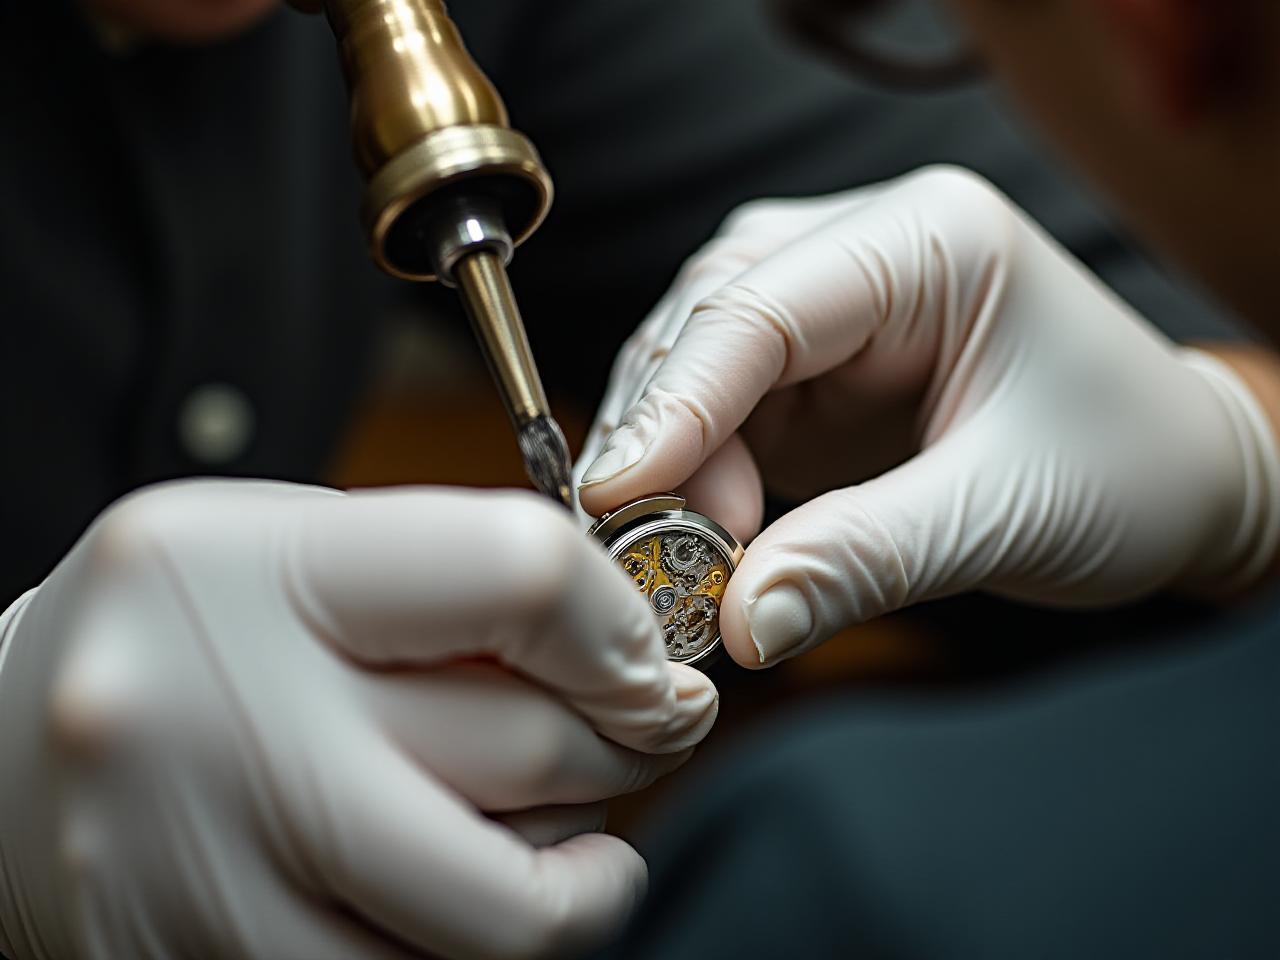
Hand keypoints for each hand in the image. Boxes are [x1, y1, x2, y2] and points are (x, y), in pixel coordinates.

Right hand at [0, 480, 716, 958]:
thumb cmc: (176, 635)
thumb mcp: (293, 556)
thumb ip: (450, 584)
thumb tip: (625, 654)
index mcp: (250, 575)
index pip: (518, 576)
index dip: (620, 624)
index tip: (649, 659)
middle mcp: (221, 725)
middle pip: (531, 752)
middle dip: (630, 745)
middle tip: (646, 730)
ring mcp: (211, 880)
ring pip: (506, 911)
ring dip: (581, 874)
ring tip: (578, 839)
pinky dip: (487, 943)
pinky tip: (474, 891)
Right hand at [577, 166, 1279, 666]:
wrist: (1180, 482)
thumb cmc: (1130, 468)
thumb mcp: (1005, 515)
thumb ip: (864, 560)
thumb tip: (742, 623)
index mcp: (926, 239)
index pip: (759, 304)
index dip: (677, 401)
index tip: (616, 495)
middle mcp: (865, 253)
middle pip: (707, 323)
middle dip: (663, 435)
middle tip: (639, 547)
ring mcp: (834, 312)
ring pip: (698, 366)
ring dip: (668, 459)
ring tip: (661, 553)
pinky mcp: (817, 374)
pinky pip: (725, 413)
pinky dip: (695, 477)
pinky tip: (691, 536)